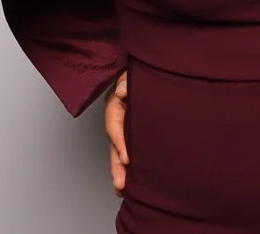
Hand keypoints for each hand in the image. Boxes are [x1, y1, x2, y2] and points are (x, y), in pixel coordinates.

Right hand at [105, 71, 128, 196]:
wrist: (146, 68)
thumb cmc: (134, 71)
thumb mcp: (129, 72)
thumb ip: (126, 80)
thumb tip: (123, 91)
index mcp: (114, 105)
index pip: (114, 127)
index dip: (119, 143)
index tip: (126, 158)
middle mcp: (117, 119)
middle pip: (114, 145)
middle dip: (116, 166)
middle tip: (120, 186)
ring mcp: (125, 126)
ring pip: (120, 151)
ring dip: (121, 170)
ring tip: (123, 191)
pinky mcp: (134, 131)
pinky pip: (130, 148)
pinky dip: (130, 164)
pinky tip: (133, 180)